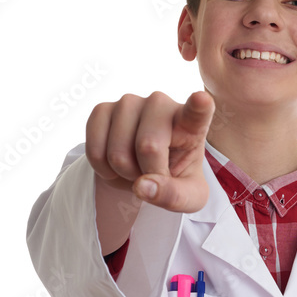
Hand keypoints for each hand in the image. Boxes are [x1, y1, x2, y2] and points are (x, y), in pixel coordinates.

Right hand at [86, 90, 213, 212]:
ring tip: (136, 166)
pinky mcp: (102, 109)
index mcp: (191, 124)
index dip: (198, 106)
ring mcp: (130, 102)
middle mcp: (160, 104)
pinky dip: (103, 169)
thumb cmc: (176, 179)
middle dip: (146, 174)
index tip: (201, 100)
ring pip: (118, 153)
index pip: (197, 112)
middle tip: (153, 173)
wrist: (147, 170)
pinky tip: (116, 163)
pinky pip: (94, 151)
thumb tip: (142, 186)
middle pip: (147, 147)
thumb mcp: (188, 197)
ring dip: (124, 173)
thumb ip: (173, 196)